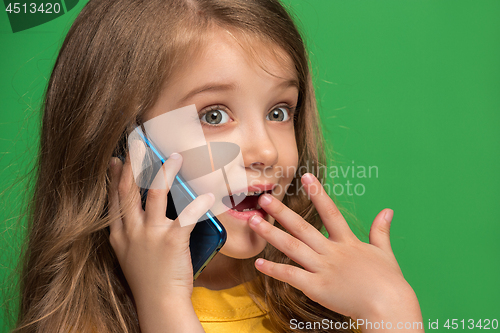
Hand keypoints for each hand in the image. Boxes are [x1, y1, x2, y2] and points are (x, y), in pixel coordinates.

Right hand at [108, 154, 212, 331]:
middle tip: (137, 144)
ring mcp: (150, 235)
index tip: (115, 160)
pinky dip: (198, 202)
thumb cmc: (149, 281)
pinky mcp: (172, 241)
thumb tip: (146, 214)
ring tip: (175, 158)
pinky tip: (207, 195)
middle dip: (132, 163)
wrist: (159, 304)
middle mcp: (131, 231)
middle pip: (127, 189)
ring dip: (165, 171)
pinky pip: (187, 215)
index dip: (113, 177)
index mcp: (119, 235)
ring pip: (154, 192)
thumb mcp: (130, 255)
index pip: (113, 199)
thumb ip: (134, 234)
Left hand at [248, 173, 422, 330]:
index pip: (330, 212)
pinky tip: (258, 262)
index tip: (306, 177)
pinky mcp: (318, 288)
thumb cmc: (389, 283)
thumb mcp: (385, 252)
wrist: (391, 308)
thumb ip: (381, 231)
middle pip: (302, 228)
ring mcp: (324, 269)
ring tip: (253, 222)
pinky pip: (291, 276)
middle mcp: (332, 252)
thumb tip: (388, 210)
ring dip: (271, 234)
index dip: (318, 193)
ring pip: (292, 248)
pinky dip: (274, 270)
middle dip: (282, 212)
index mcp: (348, 242)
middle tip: (264, 198)